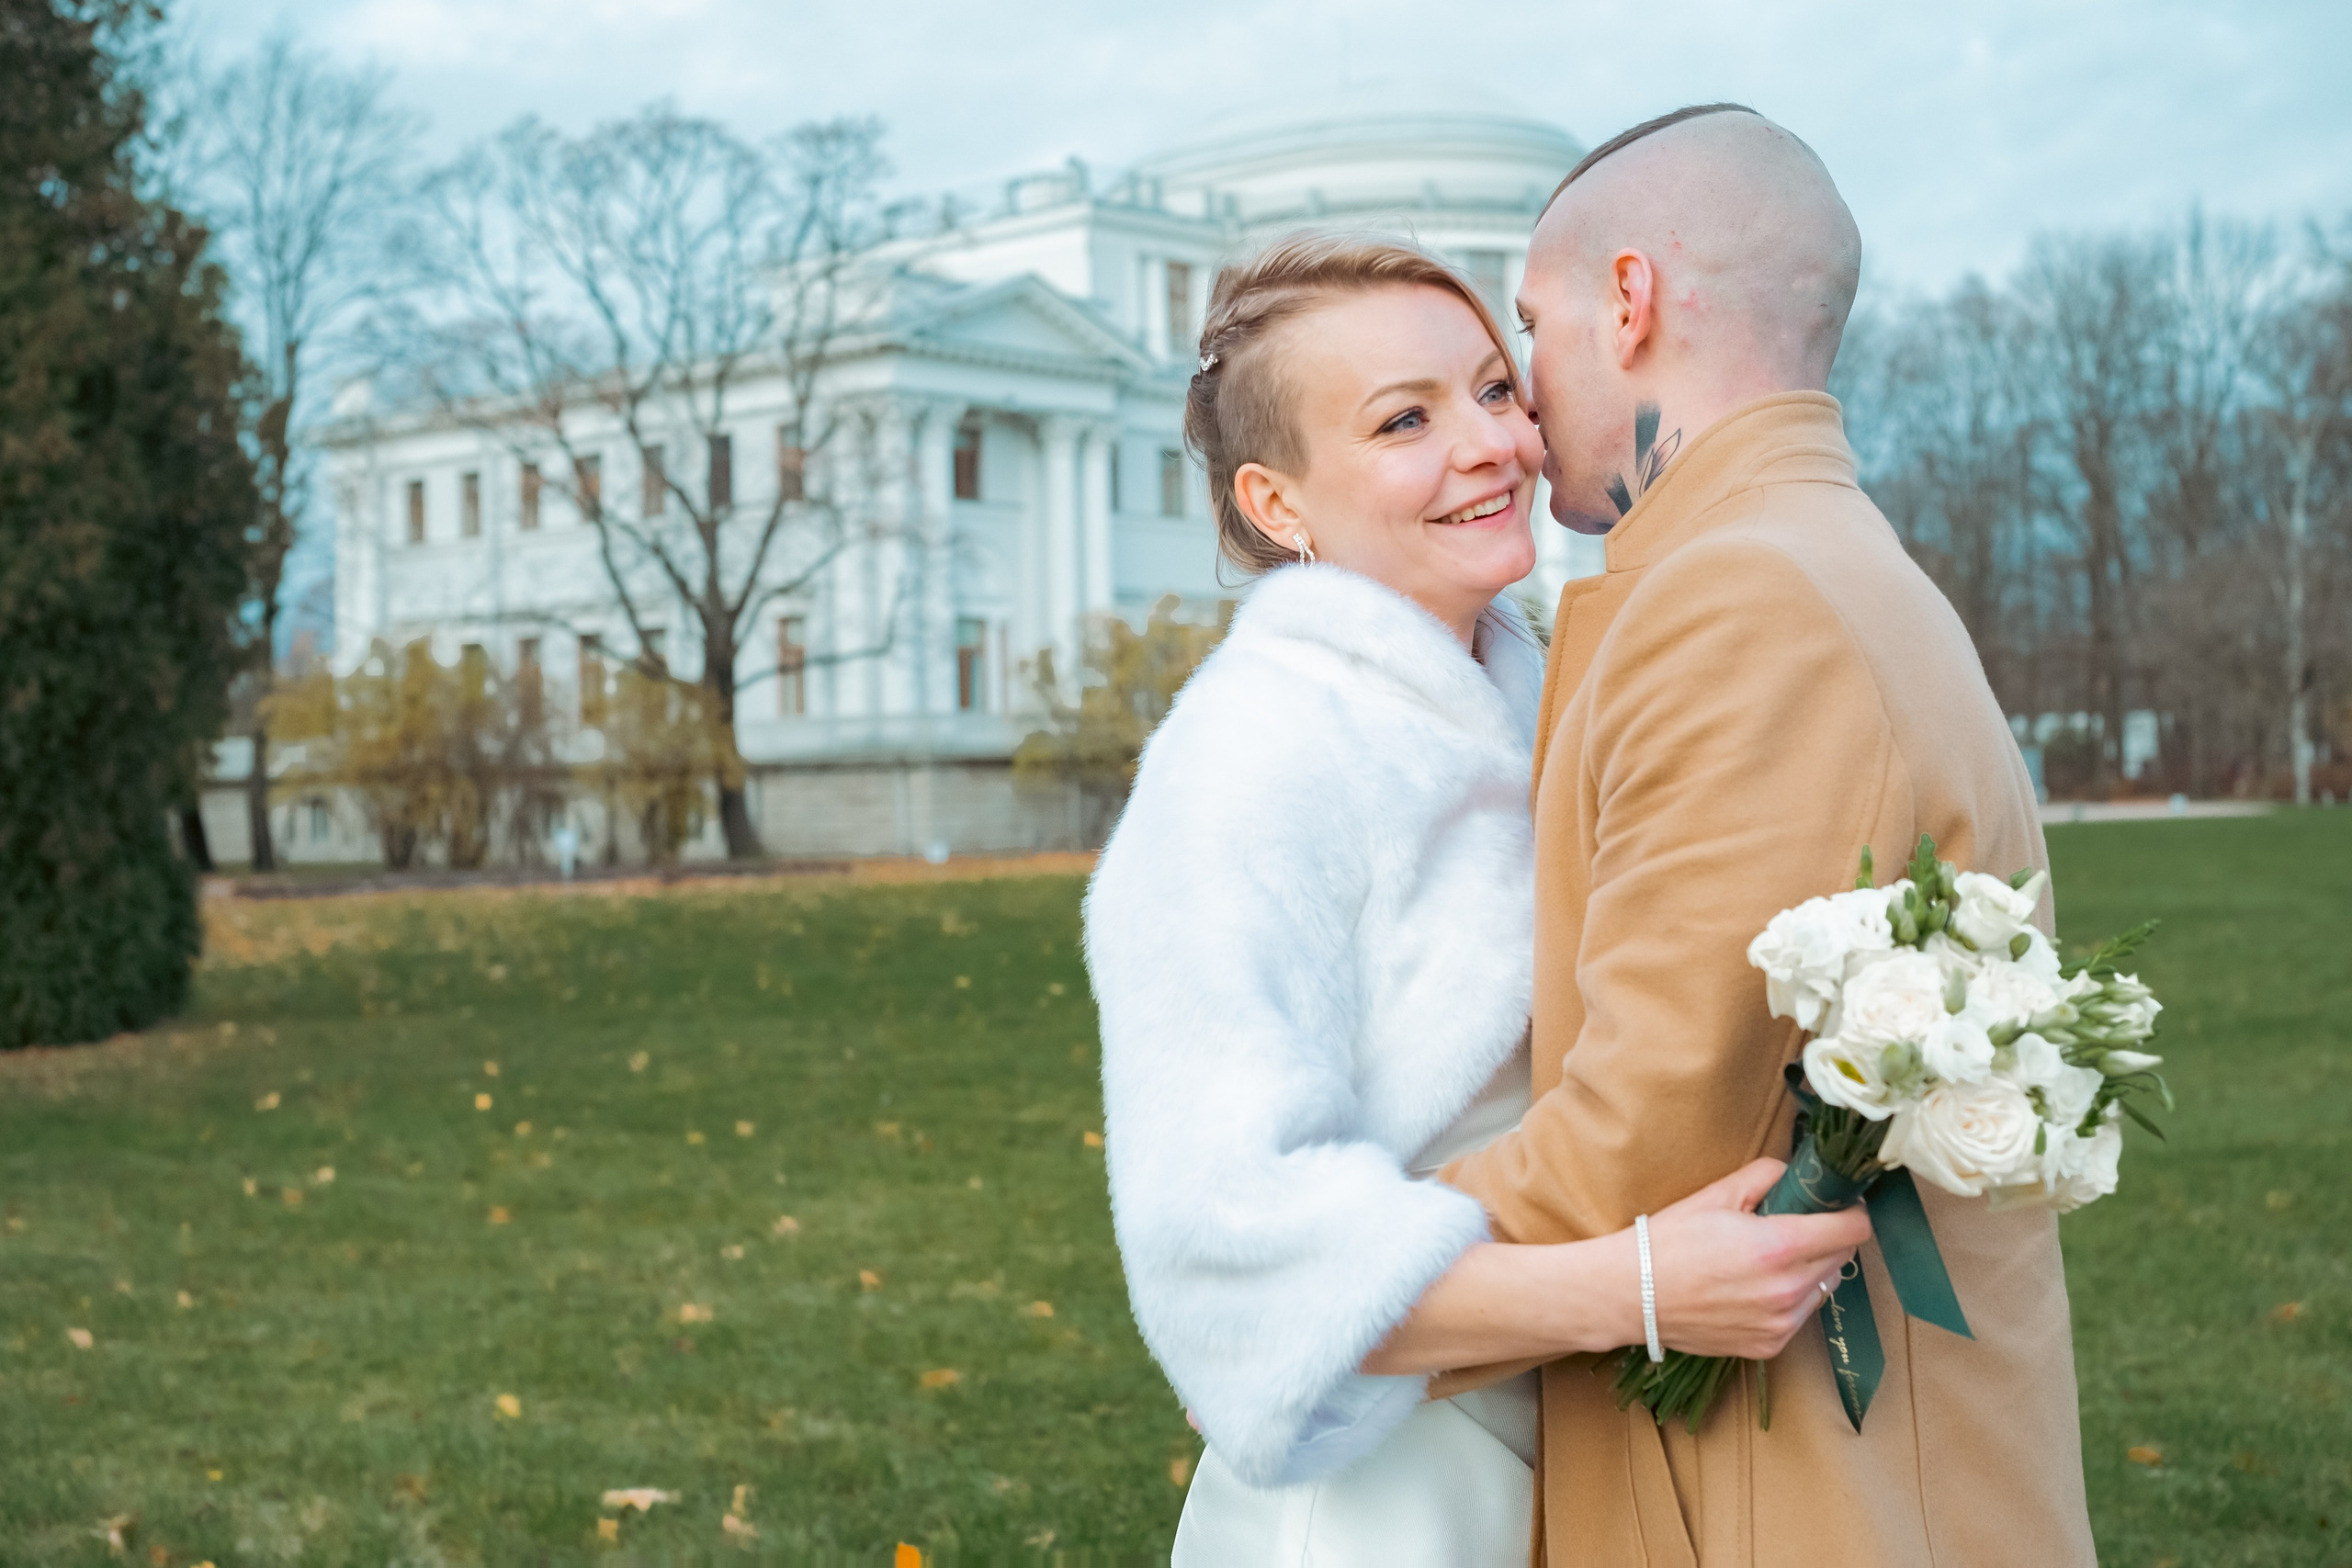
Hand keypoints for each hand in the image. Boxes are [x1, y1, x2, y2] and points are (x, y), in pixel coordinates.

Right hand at [1642, 1157, 1871, 1360]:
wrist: (1631, 1294)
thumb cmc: (1669, 1241)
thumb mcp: (1717, 1195)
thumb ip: (1766, 1176)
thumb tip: (1796, 1173)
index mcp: (1778, 1247)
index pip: (1853, 1231)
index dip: (1851, 1212)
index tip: (1840, 1204)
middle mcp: (1787, 1290)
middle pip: (1843, 1259)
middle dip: (1829, 1237)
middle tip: (1800, 1225)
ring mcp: (1780, 1323)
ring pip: (1824, 1288)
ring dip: (1812, 1269)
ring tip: (1775, 1258)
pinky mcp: (1769, 1345)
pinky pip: (1800, 1315)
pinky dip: (1790, 1297)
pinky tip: (1757, 1286)